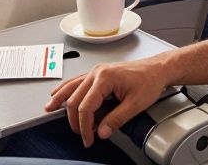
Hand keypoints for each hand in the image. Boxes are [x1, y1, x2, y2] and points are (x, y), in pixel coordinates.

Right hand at [44, 58, 169, 146]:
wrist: (157, 69)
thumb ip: (116, 119)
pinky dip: (66, 89)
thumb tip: (101, 131)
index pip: (86, 106)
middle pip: (75, 98)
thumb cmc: (149, 81)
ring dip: (60, 99)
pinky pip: (76, 81)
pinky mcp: (98, 74)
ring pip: (71, 87)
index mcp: (105, 78)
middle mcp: (97, 72)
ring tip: (49, 109)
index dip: (84, 126)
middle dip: (75, 120)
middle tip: (81, 135)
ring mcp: (96, 72)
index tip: (89, 138)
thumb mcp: (135, 104)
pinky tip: (58, 93)